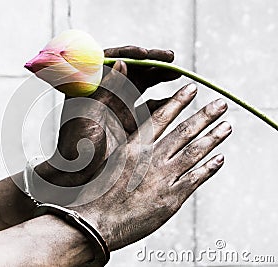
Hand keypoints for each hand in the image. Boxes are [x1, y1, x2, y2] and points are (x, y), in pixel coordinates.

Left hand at [36, 46, 179, 186]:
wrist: (77, 175)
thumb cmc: (76, 147)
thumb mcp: (91, 115)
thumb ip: (105, 89)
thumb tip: (121, 61)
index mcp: (90, 87)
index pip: (110, 61)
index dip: (129, 54)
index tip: (146, 54)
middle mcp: (105, 93)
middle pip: (130, 69)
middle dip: (150, 61)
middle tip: (170, 58)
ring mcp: (118, 106)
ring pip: (142, 84)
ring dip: (159, 76)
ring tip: (177, 72)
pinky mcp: (130, 120)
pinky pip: (149, 106)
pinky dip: (163, 100)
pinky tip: (178, 98)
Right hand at [72, 84, 231, 249]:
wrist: (98, 222)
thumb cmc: (97, 194)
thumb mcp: (106, 163)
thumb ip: (123, 149)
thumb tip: (133, 140)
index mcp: (133, 147)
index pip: (160, 118)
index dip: (178, 102)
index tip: (191, 90)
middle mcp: (151, 158)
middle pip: (183, 132)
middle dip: (205, 116)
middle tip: (221, 104)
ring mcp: (163, 177)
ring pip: (194, 152)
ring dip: (213, 137)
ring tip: (227, 126)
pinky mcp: (172, 198)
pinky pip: (196, 178)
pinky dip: (210, 167)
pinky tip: (220, 158)